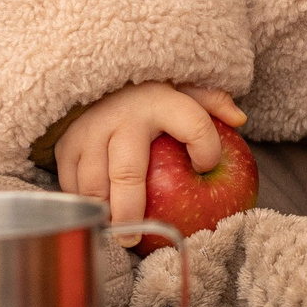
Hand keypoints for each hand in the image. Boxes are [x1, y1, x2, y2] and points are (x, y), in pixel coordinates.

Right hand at [55, 82, 245, 224]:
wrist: (94, 71)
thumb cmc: (148, 90)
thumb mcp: (181, 85)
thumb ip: (210, 101)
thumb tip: (239, 119)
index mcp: (159, 100)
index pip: (191, 123)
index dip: (204, 147)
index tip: (206, 165)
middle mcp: (122, 116)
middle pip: (128, 173)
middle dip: (132, 210)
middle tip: (137, 236)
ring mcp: (90, 131)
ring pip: (94, 185)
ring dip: (105, 214)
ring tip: (118, 234)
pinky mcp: (67, 144)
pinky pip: (73, 184)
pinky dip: (85, 205)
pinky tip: (98, 215)